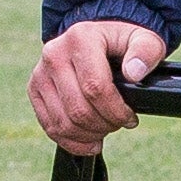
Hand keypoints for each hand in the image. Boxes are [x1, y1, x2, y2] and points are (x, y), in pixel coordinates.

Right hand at [31, 20, 168, 150]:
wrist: (95, 40)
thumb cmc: (122, 44)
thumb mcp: (144, 39)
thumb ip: (146, 52)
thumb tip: (134, 73)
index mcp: (80, 38)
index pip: (95, 88)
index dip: (115, 111)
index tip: (130, 118)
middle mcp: (54, 54)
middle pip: (78, 109)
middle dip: (104, 125)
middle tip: (118, 123)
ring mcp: (40, 73)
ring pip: (63, 123)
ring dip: (89, 135)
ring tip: (105, 128)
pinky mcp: (34, 89)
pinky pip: (50, 127)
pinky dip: (73, 142)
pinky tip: (90, 141)